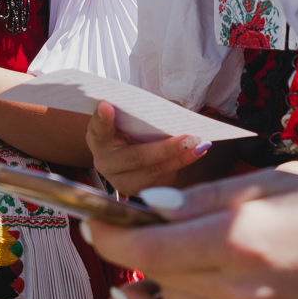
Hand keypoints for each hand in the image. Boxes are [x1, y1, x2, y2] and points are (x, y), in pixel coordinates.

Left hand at [84, 170, 297, 298]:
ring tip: (217, 263)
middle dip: (154, 260)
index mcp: (238, 240)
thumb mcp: (268, 187)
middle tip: (174, 236)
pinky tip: (237, 291)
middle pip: (157, 282)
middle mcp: (239, 292)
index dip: (110, 238)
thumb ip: (201, 201)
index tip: (97, 225)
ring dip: (180, 289)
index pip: (143, 251)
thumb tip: (145, 210)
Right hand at [87, 101, 210, 196]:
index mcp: (99, 139)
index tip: (106, 105)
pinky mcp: (137, 193)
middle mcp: (105, 163)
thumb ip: (139, 114)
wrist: (126, 150)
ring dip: (179, 160)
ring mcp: (120, 182)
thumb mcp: (128, 118)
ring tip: (199, 147)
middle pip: (136, 158)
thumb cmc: (128, 128)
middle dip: (166, 149)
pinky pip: (160, 182)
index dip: (102, 119)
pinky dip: (179, 167)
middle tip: (189, 138)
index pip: (98, 129)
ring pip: (152, 174)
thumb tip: (169, 111)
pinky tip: (195, 155)